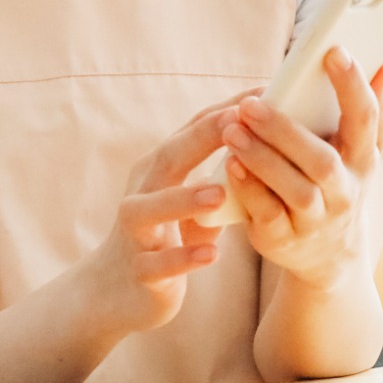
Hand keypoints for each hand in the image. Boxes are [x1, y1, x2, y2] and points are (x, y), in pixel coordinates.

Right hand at [82, 99, 242, 338]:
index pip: (190, 132)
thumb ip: (218, 176)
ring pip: (151, 209)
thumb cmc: (163, 236)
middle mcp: (141, 193)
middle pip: (168, 158)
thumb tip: (267, 147)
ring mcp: (135, 233)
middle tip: (238, 121)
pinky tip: (211, 254)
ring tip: (219, 192)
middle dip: (202, 138)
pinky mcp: (139, 271)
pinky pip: (159, 264)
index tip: (262, 91)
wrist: (114, 291)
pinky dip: (183, 257)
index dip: (224, 111)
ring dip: (184, 198)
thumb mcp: (187, 201)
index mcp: (158, 171)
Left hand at [223, 50, 382, 289]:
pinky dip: (249, 189)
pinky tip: (230, 165)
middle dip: (285, 132)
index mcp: (362, 162)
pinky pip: (267, 214)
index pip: (365, 120)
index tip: (334, 53)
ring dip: (261, 159)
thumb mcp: (357, 153)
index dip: (353, 87)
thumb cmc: (337, 186)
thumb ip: (369, 109)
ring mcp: (315, 219)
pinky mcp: (283, 238)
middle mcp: (344, 192)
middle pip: (322, 161)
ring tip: (231, 130)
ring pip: (293, 190)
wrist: (328, 257)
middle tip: (250, 104)